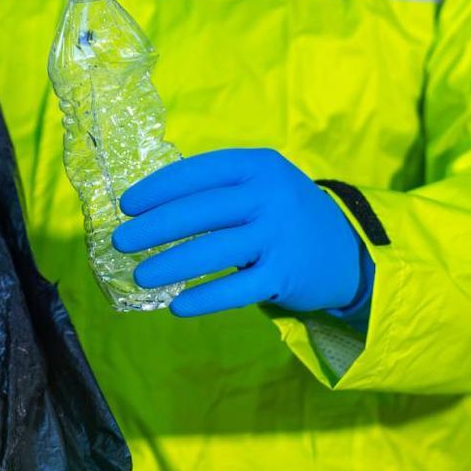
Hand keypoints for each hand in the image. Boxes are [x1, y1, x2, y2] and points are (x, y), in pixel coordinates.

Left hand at [113, 149, 372, 318]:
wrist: (349, 251)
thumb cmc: (287, 217)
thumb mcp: (262, 185)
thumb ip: (220, 189)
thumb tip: (153, 207)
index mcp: (258, 166)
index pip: (199, 172)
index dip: (158, 189)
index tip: (127, 206)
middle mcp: (269, 196)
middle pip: (200, 211)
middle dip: (154, 228)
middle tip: (122, 241)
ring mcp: (278, 236)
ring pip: (212, 250)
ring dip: (169, 265)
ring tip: (140, 276)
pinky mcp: (285, 274)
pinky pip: (235, 289)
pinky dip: (203, 298)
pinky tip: (178, 305)